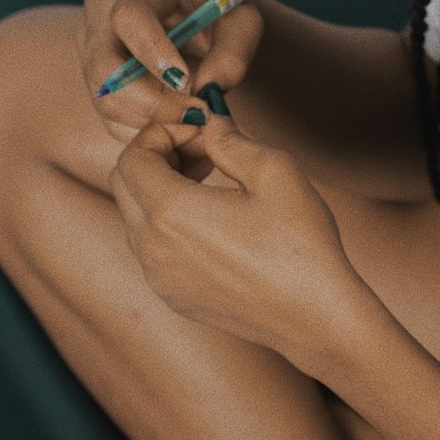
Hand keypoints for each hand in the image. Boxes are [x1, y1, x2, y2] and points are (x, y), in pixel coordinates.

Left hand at [109, 103, 366, 365]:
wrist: (315, 317)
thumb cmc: (301, 243)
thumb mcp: (274, 171)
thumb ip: (229, 139)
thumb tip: (208, 123)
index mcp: (170, 212)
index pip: (133, 156)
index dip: (161, 133)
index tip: (200, 130)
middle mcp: (152, 248)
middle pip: (124, 184)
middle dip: (156, 156)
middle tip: (201, 150)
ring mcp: (159, 278)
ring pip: (135, 217)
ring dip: (160, 190)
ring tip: (211, 183)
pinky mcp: (174, 297)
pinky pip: (152, 250)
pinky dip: (168, 224)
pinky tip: (215, 222)